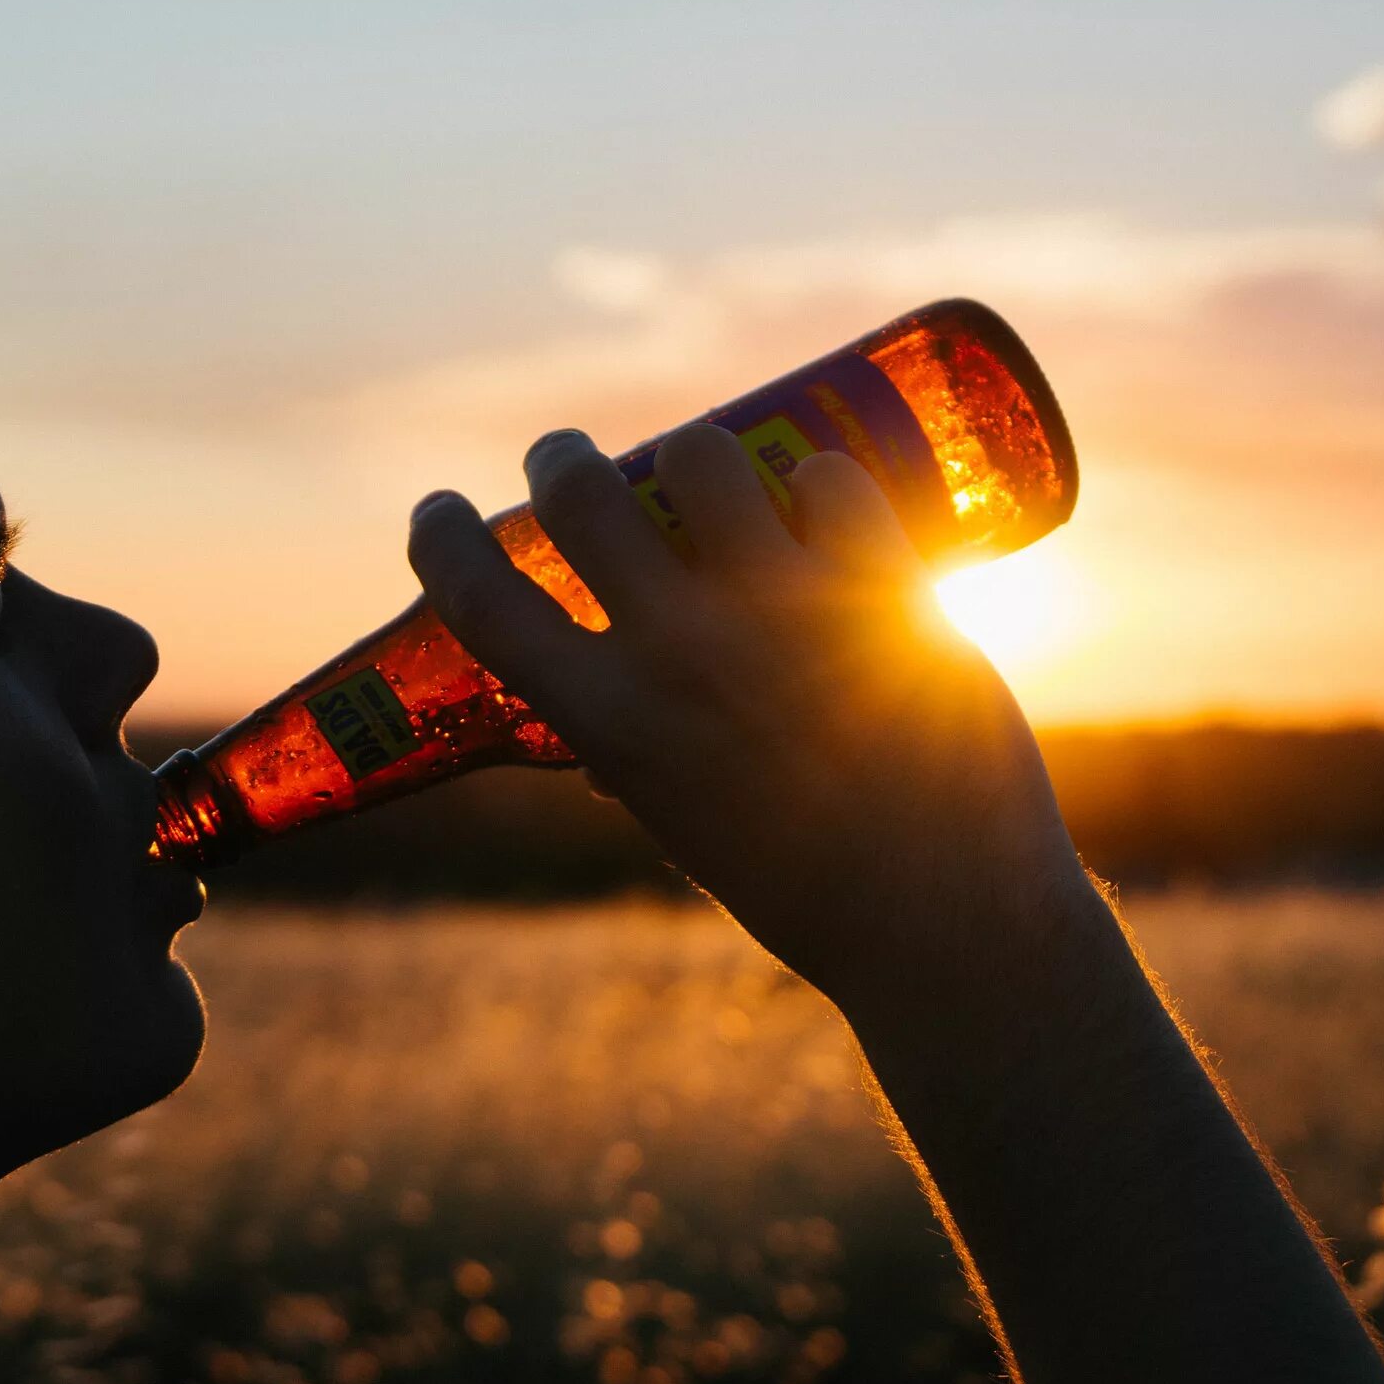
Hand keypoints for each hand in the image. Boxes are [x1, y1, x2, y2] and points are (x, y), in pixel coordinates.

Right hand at [408, 424, 1097, 1010]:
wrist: (945, 925)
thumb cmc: (808, 891)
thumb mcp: (686, 825)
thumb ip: (640, 764)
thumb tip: (601, 747)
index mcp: (611, 724)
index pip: (481, 600)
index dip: (441, 539)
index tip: (437, 511)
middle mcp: (681, 656)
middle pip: (580, 494)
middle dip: (560, 459)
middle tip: (569, 462)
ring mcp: (781, 615)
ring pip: (702, 458)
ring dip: (696, 459)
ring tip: (715, 483)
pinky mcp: (881, 593)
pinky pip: (830, 480)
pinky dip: (821, 482)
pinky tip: (826, 507)